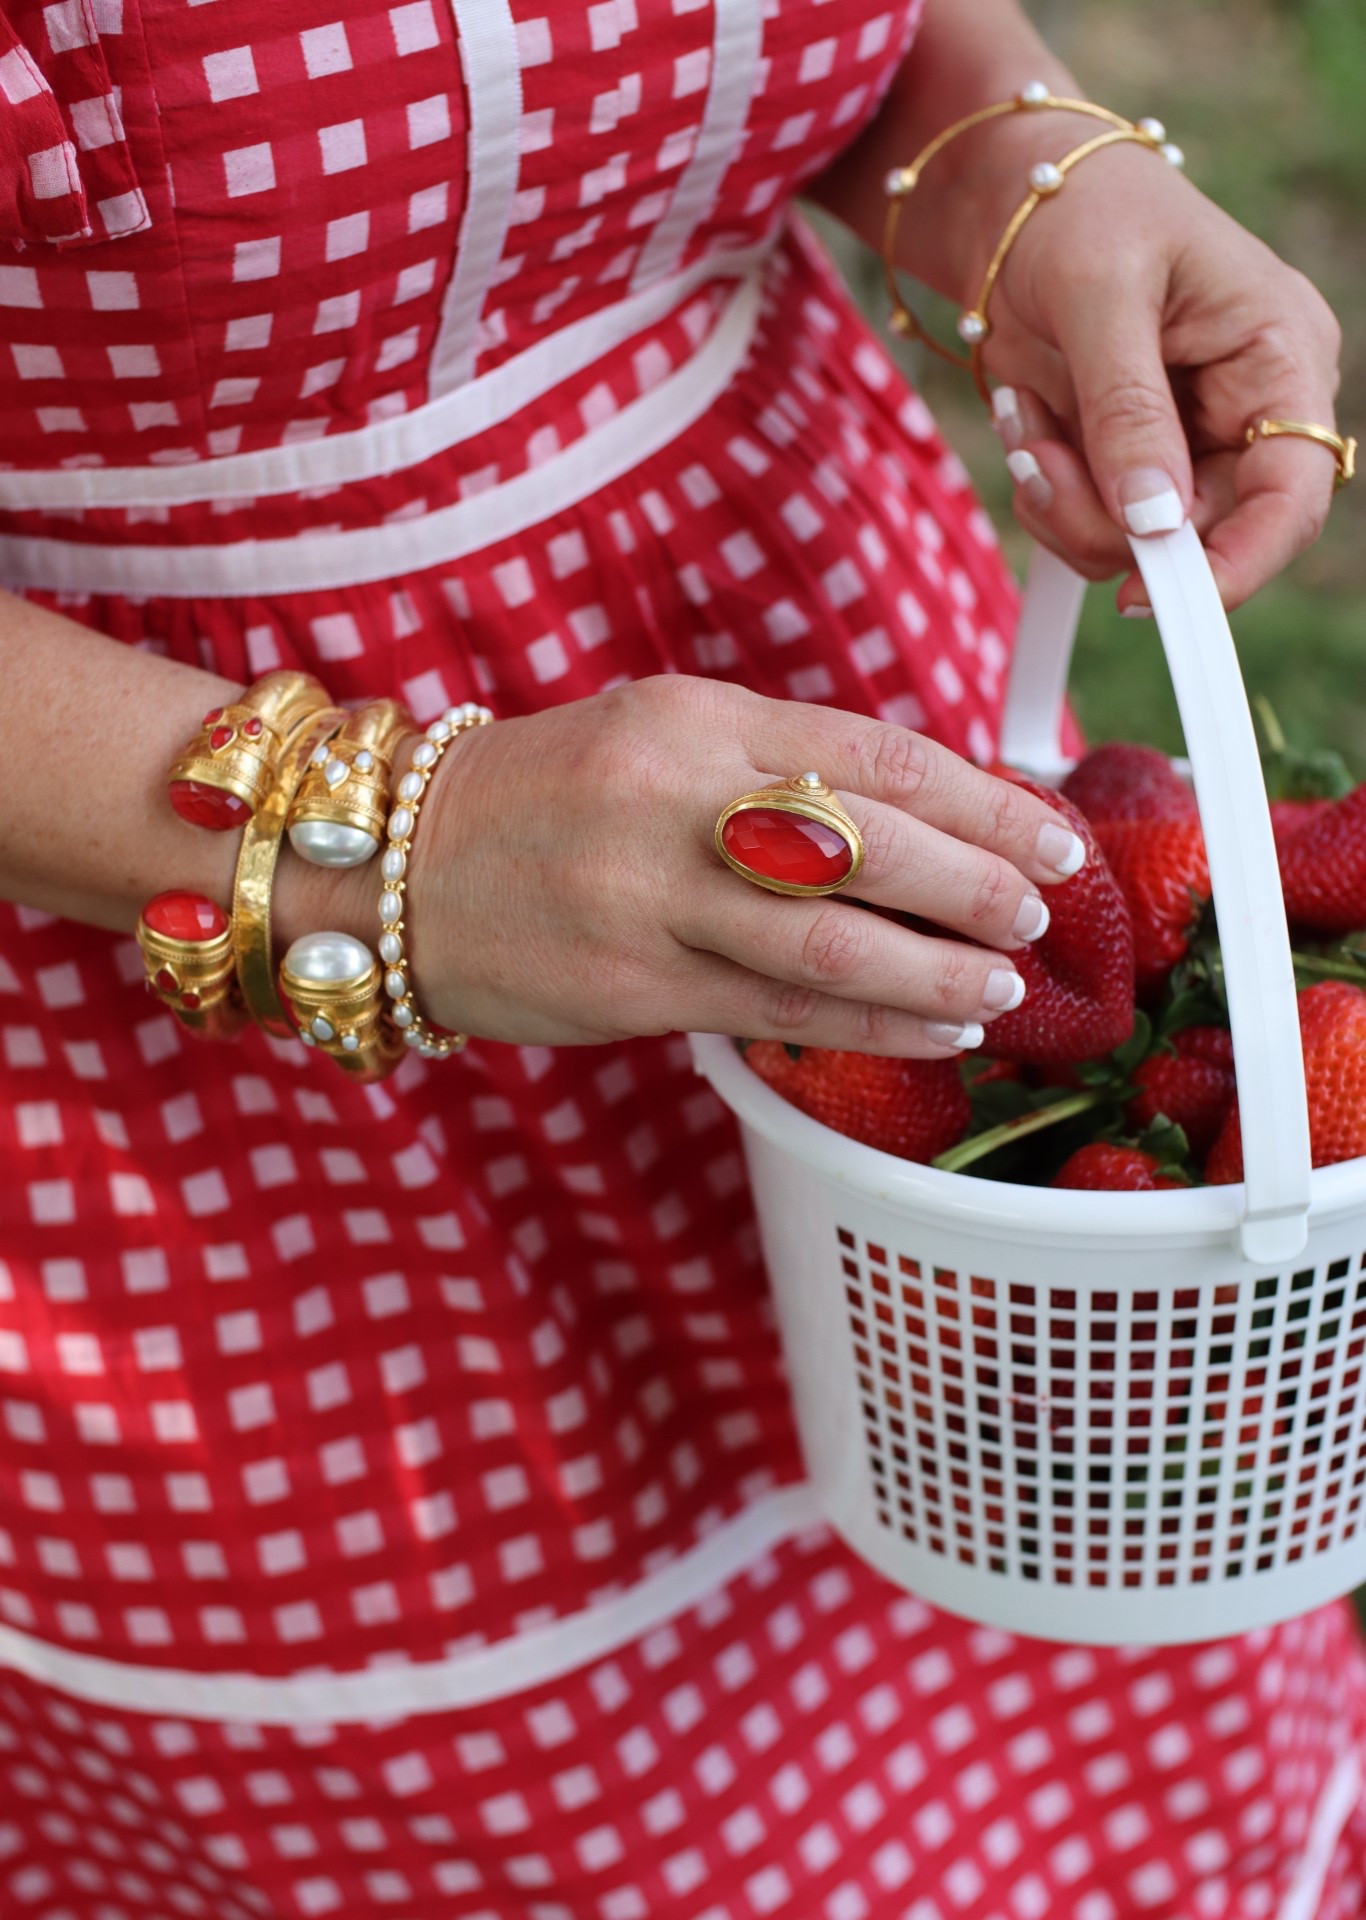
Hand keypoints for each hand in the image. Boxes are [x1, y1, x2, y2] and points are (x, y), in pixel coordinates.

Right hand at [399, 678, 1089, 1054]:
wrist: (396, 867)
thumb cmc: (551, 796)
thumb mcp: (662, 736)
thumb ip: (782, 766)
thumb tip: (931, 820)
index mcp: (697, 721)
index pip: (875, 755)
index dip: (981, 802)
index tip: (1048, 833)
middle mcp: (676, 802)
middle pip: (866, 846)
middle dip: (977, 884)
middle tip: (1041, 912)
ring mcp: (649, 901)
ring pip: (828, 944)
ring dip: (935, 972)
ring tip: (1001, 987)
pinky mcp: (630, 988)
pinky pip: (775, 1014)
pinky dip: (870, 1029)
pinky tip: (934, 1035)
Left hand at [974, 124, 1343, 611]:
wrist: (1011, 199)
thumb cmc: (1079, 209)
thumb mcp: (1102, 294)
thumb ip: (1128, 410)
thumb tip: (1153, 520)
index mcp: (1279, 355)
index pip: (1293, 492)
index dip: (1237, 563)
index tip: (1152, 597)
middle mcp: (1244, 412)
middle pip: (1198, 536)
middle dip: (1104, 518)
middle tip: (1037, 455)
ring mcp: (1183, 445)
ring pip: (1132, 545)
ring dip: (1061, 500)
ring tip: (1024, 412)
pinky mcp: (1125, 463)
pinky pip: (1089, 525)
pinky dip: (1044, 489)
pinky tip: (1025, 417)